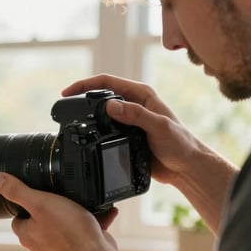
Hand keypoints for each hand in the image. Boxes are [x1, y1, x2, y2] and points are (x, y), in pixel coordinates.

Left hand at [0, 172, 117, 250]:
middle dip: (54, 211)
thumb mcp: (40, 203)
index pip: (18, 218)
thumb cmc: (69, 233)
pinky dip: (94, 225)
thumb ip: (17, 191)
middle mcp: (40, 248)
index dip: (27, 206)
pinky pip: (84, 236)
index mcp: (27, 235)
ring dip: (76, 217)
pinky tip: (104, 214)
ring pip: (65, 230)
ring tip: (86, 206)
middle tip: (64, 200)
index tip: (37, 197)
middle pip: (42, 223)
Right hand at [62, 74, 205, 186]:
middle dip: (82, 97)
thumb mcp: (158, 126)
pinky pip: (105, 129)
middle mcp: (135, 104)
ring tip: (70, 118)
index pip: (108, 83)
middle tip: (65, 104)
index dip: (85, 85)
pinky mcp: (127, 135)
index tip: (68, 92)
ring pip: (101, 113)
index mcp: (142, 95)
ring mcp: (130, 120)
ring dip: (87, 114)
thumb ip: (135, 115)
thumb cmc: (180, 144)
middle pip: (101, 95)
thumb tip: (109, 105)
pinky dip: (94, 130)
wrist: (185, 167)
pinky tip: (86, 135)